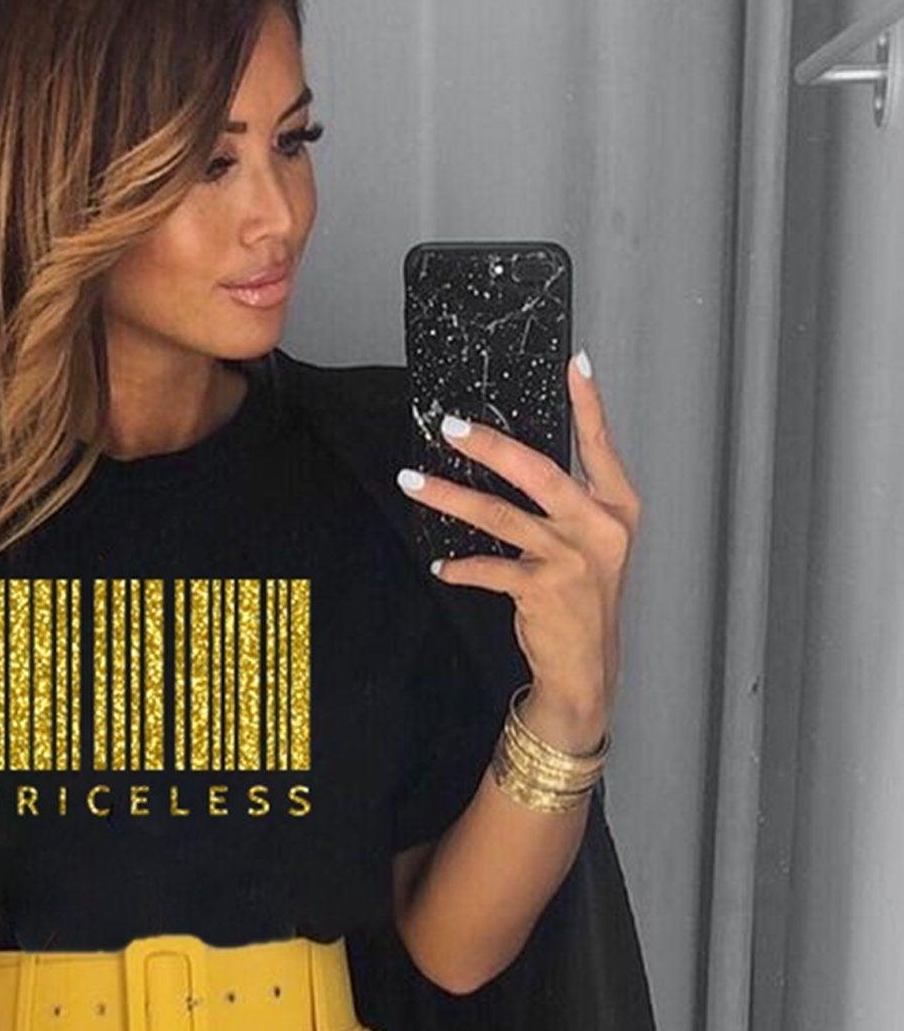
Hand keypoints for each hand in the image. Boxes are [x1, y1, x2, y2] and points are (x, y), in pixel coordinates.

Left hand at [398, 352, 640, 738]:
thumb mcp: (593, 546)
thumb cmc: (584, 599)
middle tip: (451, 427)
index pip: (601, 446)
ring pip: (499, 516)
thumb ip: (569, 506)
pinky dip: (460, 566)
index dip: (589, 405)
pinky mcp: (541, 588)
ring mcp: (571, 558)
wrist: (586, 667)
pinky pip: (488, 567)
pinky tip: (441, 565)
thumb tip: (514, 462)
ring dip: (449, 498)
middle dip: (491, 446)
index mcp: (617, 508)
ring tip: (412, 481)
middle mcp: (598, 527)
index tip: (573, 363)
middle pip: (539, 472)